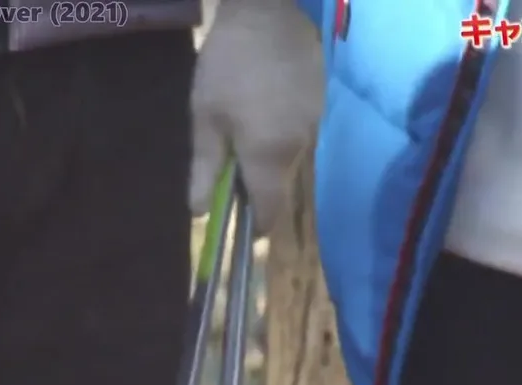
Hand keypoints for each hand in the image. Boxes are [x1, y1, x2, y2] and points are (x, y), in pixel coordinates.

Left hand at [189, 0, 322, 234]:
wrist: (271, 11)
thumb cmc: (229, 64)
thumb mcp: (205, 116)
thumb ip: (205, 168)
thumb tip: (200, 212)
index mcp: (269, 156)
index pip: (269, 212)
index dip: (255, 226)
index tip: (240, 225)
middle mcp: (299, 150)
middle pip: (280, 188)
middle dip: (259, 188)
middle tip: (231, 168)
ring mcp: (315, 128)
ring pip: (290, 161)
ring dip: (270, 158)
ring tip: (246, 129)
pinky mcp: (321, 107)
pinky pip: (299, 136)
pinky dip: (282, 135)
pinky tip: (265, 108)